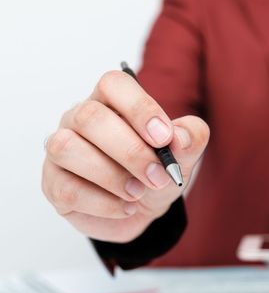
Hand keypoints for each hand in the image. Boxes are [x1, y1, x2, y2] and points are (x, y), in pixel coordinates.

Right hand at [41, 71, 209, 242]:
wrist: (142, 208)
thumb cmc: (157, 171)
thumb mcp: (183, 156)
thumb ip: (191, 138)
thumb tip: (180, 137)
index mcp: (111, 101)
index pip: (114, 84)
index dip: (139, 108)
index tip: (165, 137)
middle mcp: (79, 118)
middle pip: (90, 117)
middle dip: (131, 151)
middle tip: (159, 175)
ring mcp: (61, 149)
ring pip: (67, 149)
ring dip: (111, 176)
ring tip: (139, 192)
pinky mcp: (53, 183)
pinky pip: (68, 189)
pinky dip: (103, 203)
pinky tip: (125, 206)